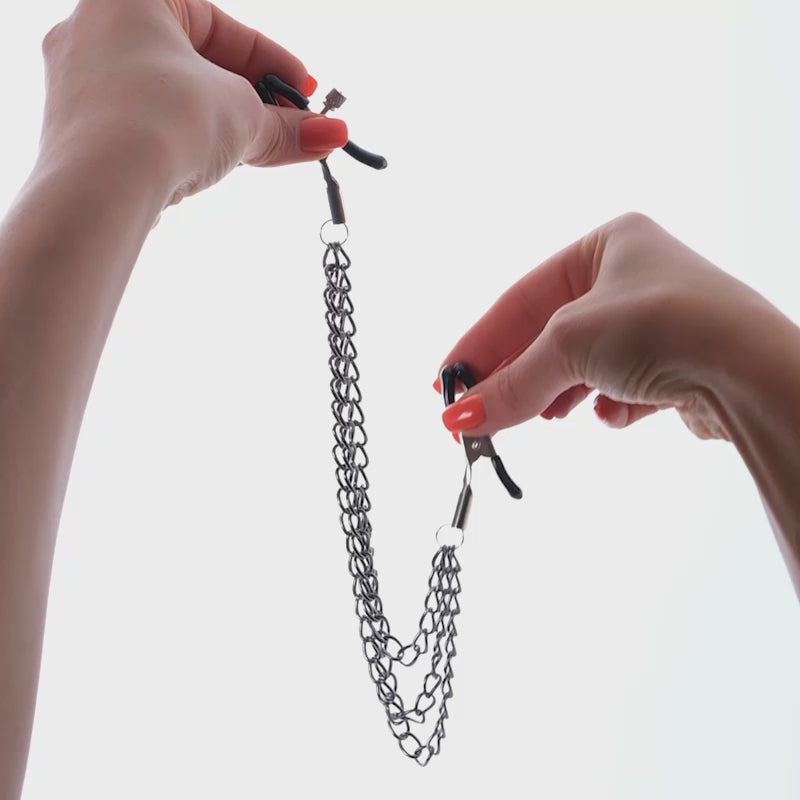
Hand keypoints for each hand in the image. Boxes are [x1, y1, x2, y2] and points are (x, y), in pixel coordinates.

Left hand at [38, 0, 347, 208]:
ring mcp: (81, 81)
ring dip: (223, 122)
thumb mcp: (241, 117)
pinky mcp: (78, 129)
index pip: (220, 25)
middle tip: (292, 128)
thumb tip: (330, 135)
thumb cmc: (164, 123)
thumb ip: (285, 126)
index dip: (273, 63)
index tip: (305, 96)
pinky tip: (214, 165)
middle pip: (196, 63)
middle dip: (252, 99)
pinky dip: (185, 140)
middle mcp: (96, 28)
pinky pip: (145, 123)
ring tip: (262, 151)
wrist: (99, 188)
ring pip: (170, 96)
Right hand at [435, 212, 776, 440]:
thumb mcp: (569, 346)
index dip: (479, 342)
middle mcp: (631, 277)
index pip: (520, 297)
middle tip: (478, 412)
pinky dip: (607, 404)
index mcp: (606, 244)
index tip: (446, 382)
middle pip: (548, 334)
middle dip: (517, 375)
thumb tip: (461, 416)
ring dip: (559, 393)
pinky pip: (618, 385)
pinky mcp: (673, 364)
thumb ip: (511, 383)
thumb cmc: (667, 326)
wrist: (750, 374)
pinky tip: (612, 413)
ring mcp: (654, 322)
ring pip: (580, 364)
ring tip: (546, 416)